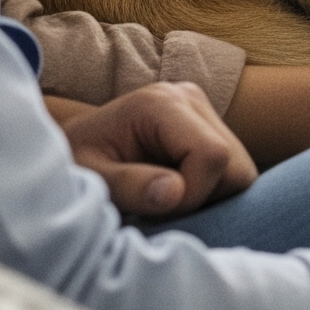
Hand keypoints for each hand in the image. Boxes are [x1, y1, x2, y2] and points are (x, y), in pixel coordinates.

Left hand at [50, 83, 257, 219]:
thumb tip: (175, 194)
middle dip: (202, 197)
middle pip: (234, 163)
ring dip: (207, 196)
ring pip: (239, 170)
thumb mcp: (89, 178)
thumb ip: (128, 185)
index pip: (212, 155)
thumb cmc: (73, 163)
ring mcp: (203, 110)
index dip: (191, 195)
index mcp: (161, 102)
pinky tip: (175, 190)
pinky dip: (209, 191)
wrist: (70, 148)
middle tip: (157, 207)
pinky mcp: (208, 127)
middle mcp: (190, 97)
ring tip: (162, 197)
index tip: (153, 212)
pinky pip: (232, 171)